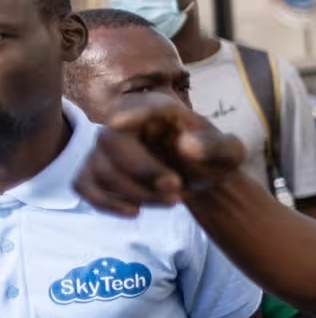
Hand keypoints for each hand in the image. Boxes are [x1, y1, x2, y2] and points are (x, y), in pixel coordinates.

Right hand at [75, 96, 247, 215]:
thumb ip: (216, 146)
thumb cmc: (214, 158)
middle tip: (177, 189)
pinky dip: (107, 203)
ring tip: (173, 201)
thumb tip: (185, 146)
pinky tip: (134, 212)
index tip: (118, 122)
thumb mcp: (230, 152)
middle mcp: (126, 121)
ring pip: (100, 169)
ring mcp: (105, 146)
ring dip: (136, 193)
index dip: (129, 113)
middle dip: (142, 172)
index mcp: (161, 109)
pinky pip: (84, 186)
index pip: (141, 105)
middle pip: (111, 141)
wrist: (201, 178)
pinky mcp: (94, 170)